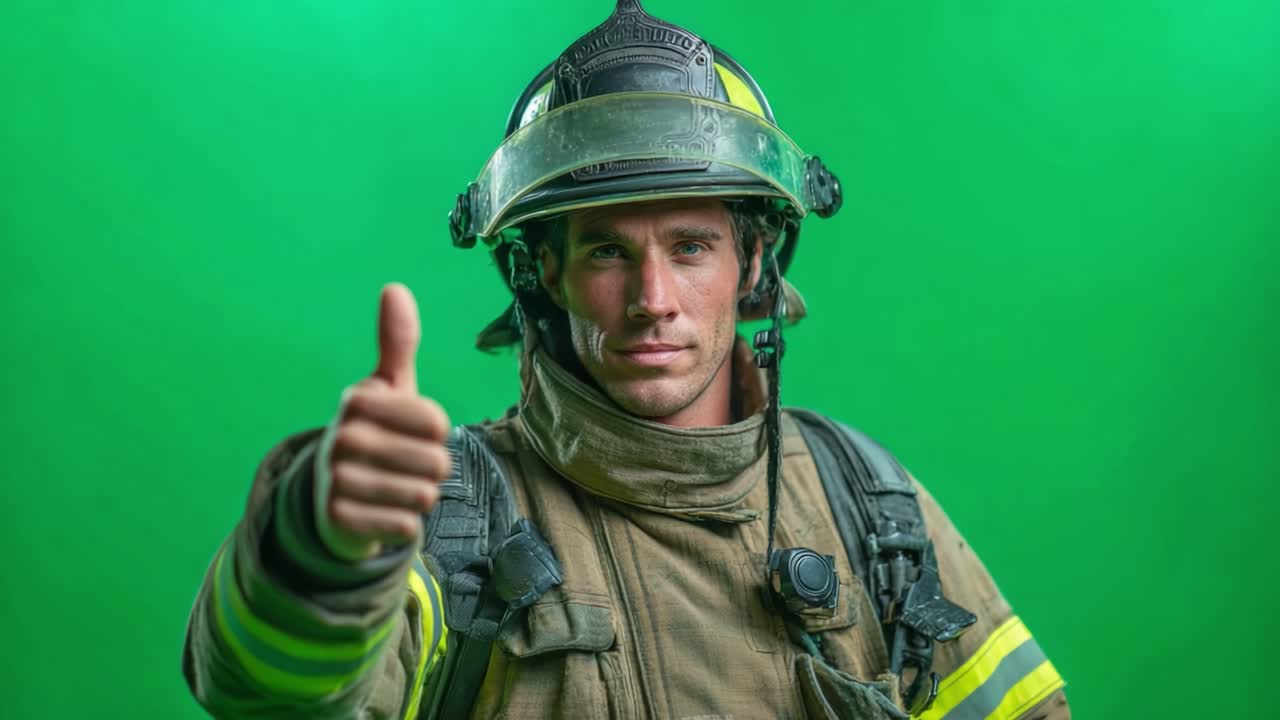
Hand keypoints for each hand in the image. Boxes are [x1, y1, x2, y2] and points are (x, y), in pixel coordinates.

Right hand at [318, 283, 451, 561]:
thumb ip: (397, 343)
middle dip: (430, 469)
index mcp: (359, 400)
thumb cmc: (377, 432)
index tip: (410, 431)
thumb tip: (394, 287)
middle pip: (436, 462)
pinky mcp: (338, 520)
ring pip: (423, 495)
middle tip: (402, 464)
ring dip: (418, 497)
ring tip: (393, 487)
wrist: (335, 495)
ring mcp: (336, 479)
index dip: (436, 433)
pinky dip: (403, 523)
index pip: (438, 422)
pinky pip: (405, 525)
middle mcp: (342, 436)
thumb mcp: (390, 387)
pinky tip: (382, 512)